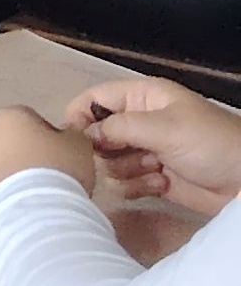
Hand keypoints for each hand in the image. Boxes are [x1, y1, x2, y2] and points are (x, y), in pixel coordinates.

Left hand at [0, 105, 97, 226]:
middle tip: (46, 181)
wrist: (32, 214)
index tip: (60, 160)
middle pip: (5, 145)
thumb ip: (70, 136)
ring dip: (7, 182)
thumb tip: (63, 137)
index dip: (47, 140)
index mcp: (7, 117)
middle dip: (23, 160)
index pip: (29, 121)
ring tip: (33, 203)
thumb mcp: (79, 146)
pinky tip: (17, 215)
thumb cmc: (58, 171)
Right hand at [66, 76, 240, 218]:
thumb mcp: (165, 128)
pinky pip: (125, 183)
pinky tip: (161, 185)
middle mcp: (140, 123)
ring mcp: (146, 151)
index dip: (80, 116)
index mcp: (143, 99)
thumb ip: (118, 128)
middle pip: (97, 134)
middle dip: (107, 150)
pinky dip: (138, 187)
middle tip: (127, 156)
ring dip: (126, 170)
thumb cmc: (210, 144)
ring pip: (108, 162)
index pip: (95, 99)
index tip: (75, 139)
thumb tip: (84, 136)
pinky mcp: (152, 178)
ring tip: (155, 170)